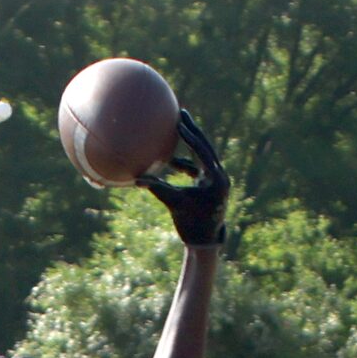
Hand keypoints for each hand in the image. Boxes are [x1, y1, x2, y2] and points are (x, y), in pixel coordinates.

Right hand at [137, 109, 229, 247]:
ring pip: (202, 156)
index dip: (190, 135)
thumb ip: (159, 189)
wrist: (205, 244)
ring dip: (189, 146)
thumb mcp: (175, 205)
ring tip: (177, 131)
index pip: (202, 150)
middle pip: (205, 147)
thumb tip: (137, 179)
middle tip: (181, 113)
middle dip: (193, 130)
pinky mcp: (211, 186)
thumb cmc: (191, 226)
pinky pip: (198, 169)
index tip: (179, 121)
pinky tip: (170, 163)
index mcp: (215, 178)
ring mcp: (216, 180)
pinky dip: (185, 166)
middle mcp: (219, 175)